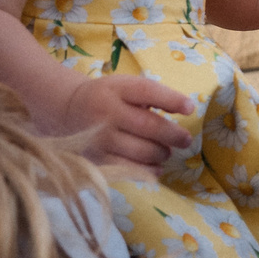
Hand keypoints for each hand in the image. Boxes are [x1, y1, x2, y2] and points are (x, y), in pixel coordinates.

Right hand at [60, 73, 193, 167]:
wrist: (68, 110)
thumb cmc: (108, 98)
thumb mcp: (125, 87)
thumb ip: (151, 95)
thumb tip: (186, 109)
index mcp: (117, 89)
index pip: (148, 92)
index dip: (172, 100)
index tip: (190, 108)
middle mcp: (106, 113)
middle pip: (148, 126)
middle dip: (173, 135)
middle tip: (185, 140)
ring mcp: (100, 138)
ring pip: (142, 151)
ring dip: (161, 153)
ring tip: (166, 151)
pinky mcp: (97, 159)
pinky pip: (129, 169)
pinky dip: (149, 170)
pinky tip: (156, 166)